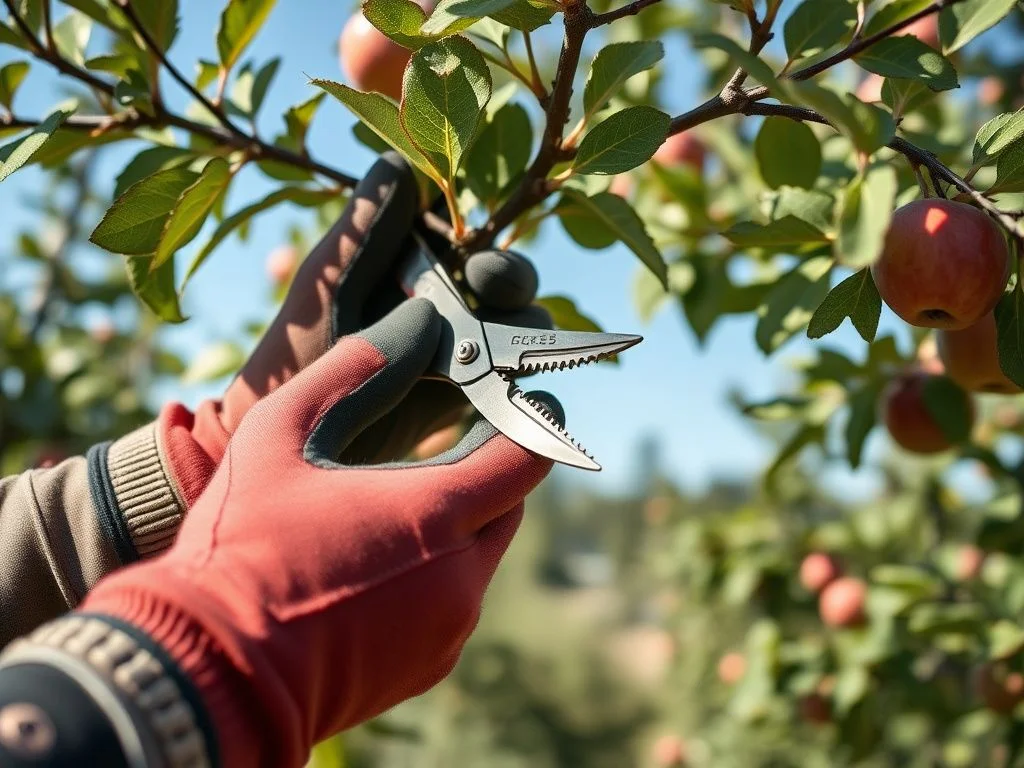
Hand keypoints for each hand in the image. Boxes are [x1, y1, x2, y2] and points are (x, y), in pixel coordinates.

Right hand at [84, 299, 557, 767]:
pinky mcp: (429, 666)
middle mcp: (460, 577)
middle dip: (487, 473)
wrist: (212, 673)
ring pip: (480, 556)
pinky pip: (454, 604)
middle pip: (508, 505)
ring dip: (455, 527)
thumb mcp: (279, 435)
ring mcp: (448, 629)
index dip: (533, 421)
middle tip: (443, 451)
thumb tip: (415, 320)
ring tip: (390, 513)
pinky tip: (374, 569)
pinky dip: (434, 577)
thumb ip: (354, 369)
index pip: (528, 456)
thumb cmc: (240, 547)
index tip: (524, 400)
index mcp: (435, 516)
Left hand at [169, 152, 548, 503]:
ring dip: (519, 324)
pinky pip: (512, 380)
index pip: (463, 233)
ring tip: (499, 339)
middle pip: (502, 277)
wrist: (293, 439)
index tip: (468, 247)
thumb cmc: (294, 355)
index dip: (475, 235)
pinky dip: (520, 377)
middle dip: (508, 276)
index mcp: (407, 263)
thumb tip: (400, 161)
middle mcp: (440, 301)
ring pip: (517, 324)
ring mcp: (457, 350)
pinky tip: (509, 379)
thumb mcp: (328, 285)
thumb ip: (364, 230)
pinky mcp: (466, 398)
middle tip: (489, 281)